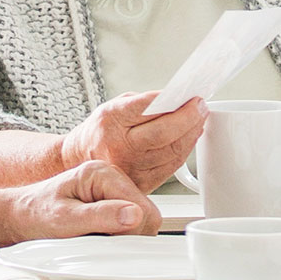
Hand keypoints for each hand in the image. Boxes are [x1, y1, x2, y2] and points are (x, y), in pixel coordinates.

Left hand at [2, 159, 161, 242]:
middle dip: (128, 236)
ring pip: (141, 223)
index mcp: (101, 173)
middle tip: (99, 243)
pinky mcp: (112, 205)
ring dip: (123, 238)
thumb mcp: (64, 220)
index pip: (142, 208)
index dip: (131, 232)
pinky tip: (98, 238)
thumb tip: (134, 215)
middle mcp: (111, 178)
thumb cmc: (35, 215)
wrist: (18, 217)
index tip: (110, 244)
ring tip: (94, 239)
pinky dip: (118, 238)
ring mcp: (113, 192)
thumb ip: (100, 217)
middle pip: (146, 215)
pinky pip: (130, 226)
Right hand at [58, 91, 207, 192]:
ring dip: (191, 134)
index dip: (175, 102)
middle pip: (164, 133)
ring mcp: (130, 168)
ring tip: (199, 119)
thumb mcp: (115, 106)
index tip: (192, 95)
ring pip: (172, 151)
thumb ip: (145, 103)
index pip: (149, 108)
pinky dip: (184, 150)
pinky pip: (171, 166)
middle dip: (189, 118)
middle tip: (201, 106)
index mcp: (111, 121)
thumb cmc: (100, 131)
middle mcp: (119, 146)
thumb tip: (179, 100)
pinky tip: (189, 138)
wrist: (79, 160)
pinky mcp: (141, 183)